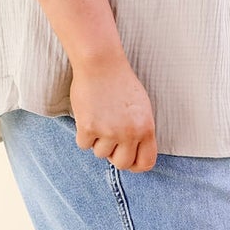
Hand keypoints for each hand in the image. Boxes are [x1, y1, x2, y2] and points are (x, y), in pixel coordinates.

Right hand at [69, 54, 157, 171]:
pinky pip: (84, 145)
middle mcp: (129, 133)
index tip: (127, 159)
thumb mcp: (141, 108)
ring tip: (99, 119)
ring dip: (97, 141)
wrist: (101, 64)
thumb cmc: (121, 83)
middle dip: (113, 156)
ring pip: (100, 154)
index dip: (135, 165)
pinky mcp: (89, 127)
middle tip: (109, 140)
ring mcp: (109, 131)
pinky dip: (83, 134)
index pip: (146, 162)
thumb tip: (134, 155)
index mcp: (146, 128)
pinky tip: (87, 116)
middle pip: (122, 164)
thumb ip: (140, 131)